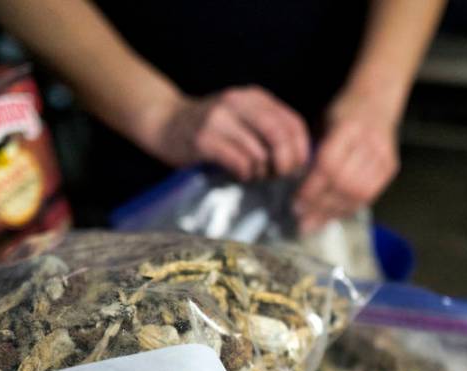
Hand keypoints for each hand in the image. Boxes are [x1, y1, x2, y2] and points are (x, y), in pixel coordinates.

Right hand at [141, 86, 309, 180]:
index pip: (292, 122)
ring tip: (254, 175)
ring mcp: (219, 118)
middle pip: (279, 135)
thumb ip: (267, 129)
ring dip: (262, 172)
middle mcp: (238, 102)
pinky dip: (245, 173)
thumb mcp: (242, 118)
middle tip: (279, 176)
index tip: (297, 168)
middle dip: (286, 163)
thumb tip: (299, 159)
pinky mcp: (204, 138)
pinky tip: (240, 175)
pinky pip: (238, 161)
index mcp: (254, 97)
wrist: (165, 122)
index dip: (301, 150)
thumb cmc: (209, 128)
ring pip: (259, 152)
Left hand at [294, 93, 399, 233]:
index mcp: (349, 127)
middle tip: (301, 217)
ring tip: (314, 222)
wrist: (377, 98)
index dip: (311, 188)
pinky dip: (348, 208)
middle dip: (320, 205)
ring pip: (357, 194)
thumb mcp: (323, 123)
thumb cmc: (344, 110)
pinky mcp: (390, 168)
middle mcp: (370, 142)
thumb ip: (313, 152)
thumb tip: (294, 185)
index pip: (328, 165)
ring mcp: (383, 156)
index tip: (296, 202)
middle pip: (343, 183)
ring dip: (333, 212)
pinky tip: (332, 215)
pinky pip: (369, 196)